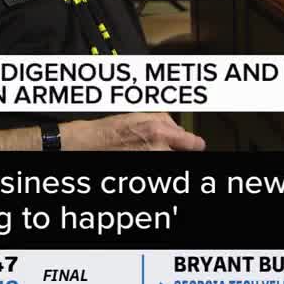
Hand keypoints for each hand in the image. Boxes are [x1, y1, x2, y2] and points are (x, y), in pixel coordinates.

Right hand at [60, 112, 205, 150]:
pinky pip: (157, 163)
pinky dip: (154, 158)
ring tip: (146, 146)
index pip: (192, 143)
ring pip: (169, 156)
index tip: (197, 145)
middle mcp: (158, 149)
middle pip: (182, 152)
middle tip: (163, 143)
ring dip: (164, 152)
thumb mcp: (138, 115)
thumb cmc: (106, 130)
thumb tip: (177, 129)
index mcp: (158, 132)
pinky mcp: (142, 168)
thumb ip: (163, 120)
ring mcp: (151, 160)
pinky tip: (140, 151)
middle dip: (175, 146)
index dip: (194, 143)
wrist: (86, 144)